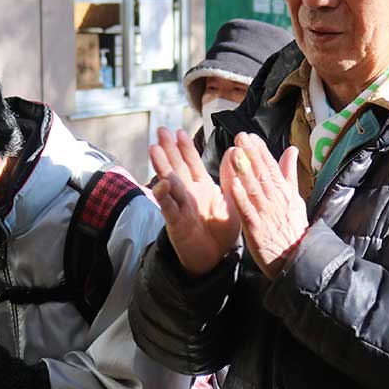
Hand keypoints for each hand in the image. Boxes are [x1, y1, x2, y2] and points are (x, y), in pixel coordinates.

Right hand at [149, 127, 241, 276]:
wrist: (217, 258)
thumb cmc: (223, 230)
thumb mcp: (232, 200)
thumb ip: (231, 178)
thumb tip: (234, 151)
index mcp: (202, 187)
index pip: (192, 163)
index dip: (185, 148)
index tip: (179, 131)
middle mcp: (188, 194)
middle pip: (176, 168)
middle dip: (168, 149)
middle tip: (161, 130)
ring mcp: (180, 207)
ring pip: (169, 183)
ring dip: (162, 166)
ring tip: (154, 148)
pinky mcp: (177, 223)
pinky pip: (170, 207)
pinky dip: (165, 196)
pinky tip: (162, 183)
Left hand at [221, 132, 308, 278]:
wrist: (296, 259)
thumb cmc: (293, 228)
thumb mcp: (295, 199)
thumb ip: (289, 174)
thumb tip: (291, 149)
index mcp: (284, 193)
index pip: (271, 167)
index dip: (261, 151)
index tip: (250, 136)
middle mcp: (276, 200)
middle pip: (262, 174)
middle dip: (252, 155)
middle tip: (240, 136)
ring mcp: (266, 214)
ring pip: (254, 189)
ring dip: (245, 171)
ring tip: (235, 153)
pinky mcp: (256, 228)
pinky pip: (247, 211)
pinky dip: (241, 197)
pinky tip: (233, 184)